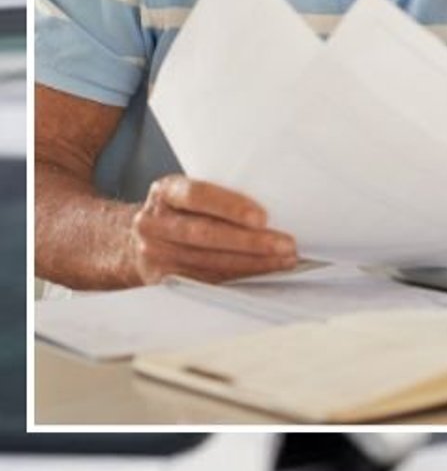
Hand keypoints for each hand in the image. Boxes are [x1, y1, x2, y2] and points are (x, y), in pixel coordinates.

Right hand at [128, 176, 297, 284]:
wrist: (137, 239)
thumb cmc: (180, 210)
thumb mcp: (188, 191)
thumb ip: (218, 192)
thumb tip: (276, 197)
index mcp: (165, 192)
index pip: (197, 195)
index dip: (230, 207)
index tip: (262, 217)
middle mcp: (154, 223)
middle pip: (205, 234)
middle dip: (250, 242)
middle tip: (286, 244)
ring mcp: (155, 253)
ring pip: (208, 261)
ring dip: (252, 263)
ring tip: (284, 259)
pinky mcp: (163, 279)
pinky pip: (206, 279)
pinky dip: (239, 275)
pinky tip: (263, 271)